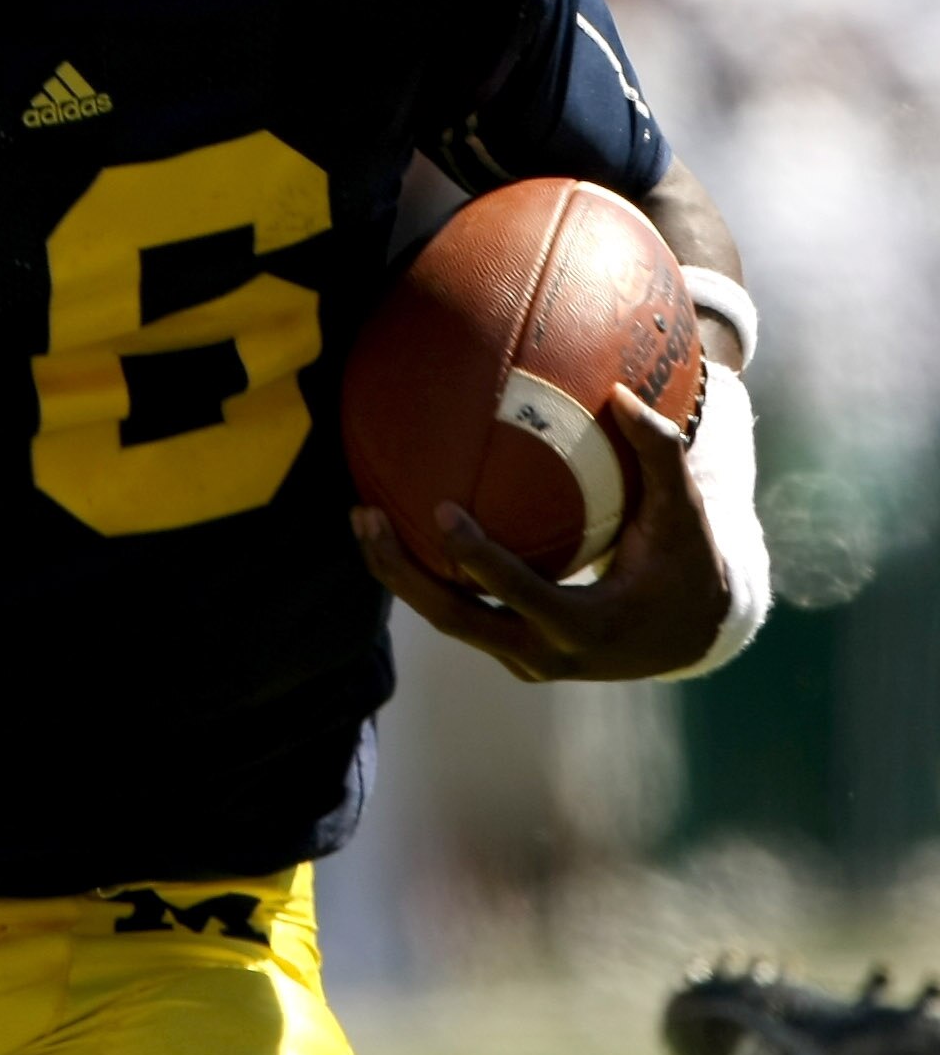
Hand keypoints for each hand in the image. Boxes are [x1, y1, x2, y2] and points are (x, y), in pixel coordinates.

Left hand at [351, 390, 731, 681]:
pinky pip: (458, 616)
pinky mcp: (511, 654)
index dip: (476, 558)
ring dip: (399, 575)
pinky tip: (395, 528)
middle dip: (402, 573)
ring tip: (363, 517)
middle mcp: (547, 654)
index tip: (440, 509)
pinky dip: (423, 578)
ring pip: (446, 621)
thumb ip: (659, 453)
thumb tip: (623, 393)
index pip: (518, 594)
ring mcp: (524, 661)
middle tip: (367, 516)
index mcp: (587, 626)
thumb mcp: (682, 513)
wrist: (692, 635)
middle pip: (455, 620)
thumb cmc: (686, 563)